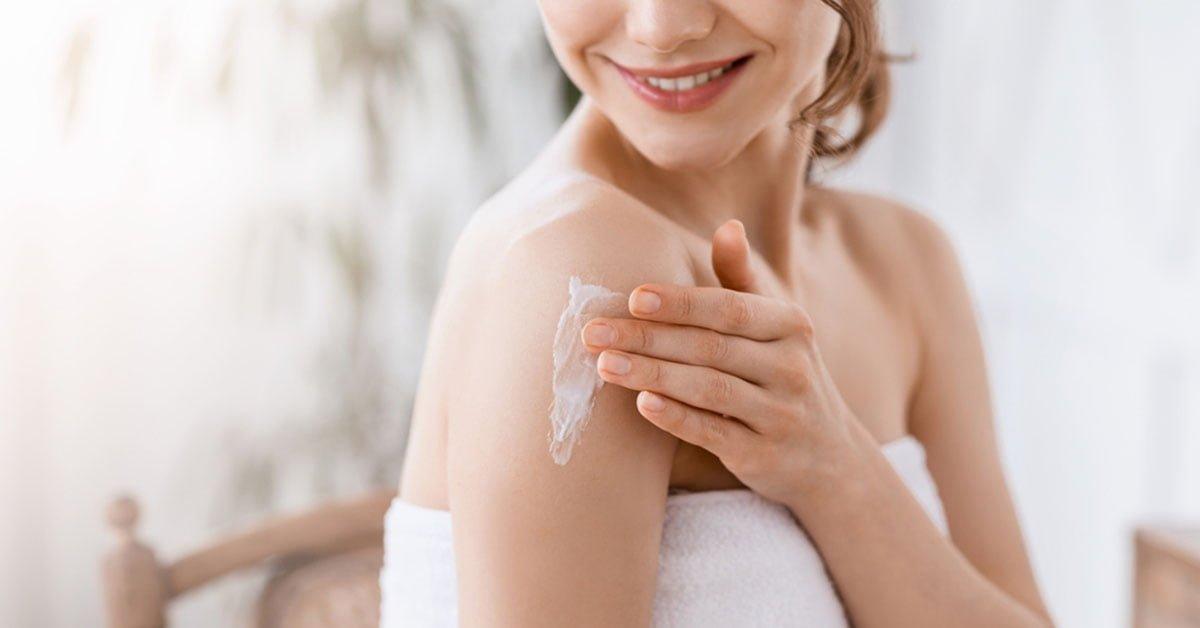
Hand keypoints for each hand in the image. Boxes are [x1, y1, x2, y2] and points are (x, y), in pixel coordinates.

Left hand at [581, 220, 861, 503]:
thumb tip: (728, 225)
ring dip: (653, 375)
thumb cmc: (783, 374)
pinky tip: (643, 405)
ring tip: (605, 365)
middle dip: (649, 338)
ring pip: (710, 390)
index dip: (681, 303)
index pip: (729, 309)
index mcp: (790, 325)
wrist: (830, 456)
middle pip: (711, 348)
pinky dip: (678, 418)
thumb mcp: (776, 325)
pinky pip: (715, 434)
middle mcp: (791, 367)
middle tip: (594, 333)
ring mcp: (781, 414)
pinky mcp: (764, 456)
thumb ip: (743, 280)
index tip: (633, 297)